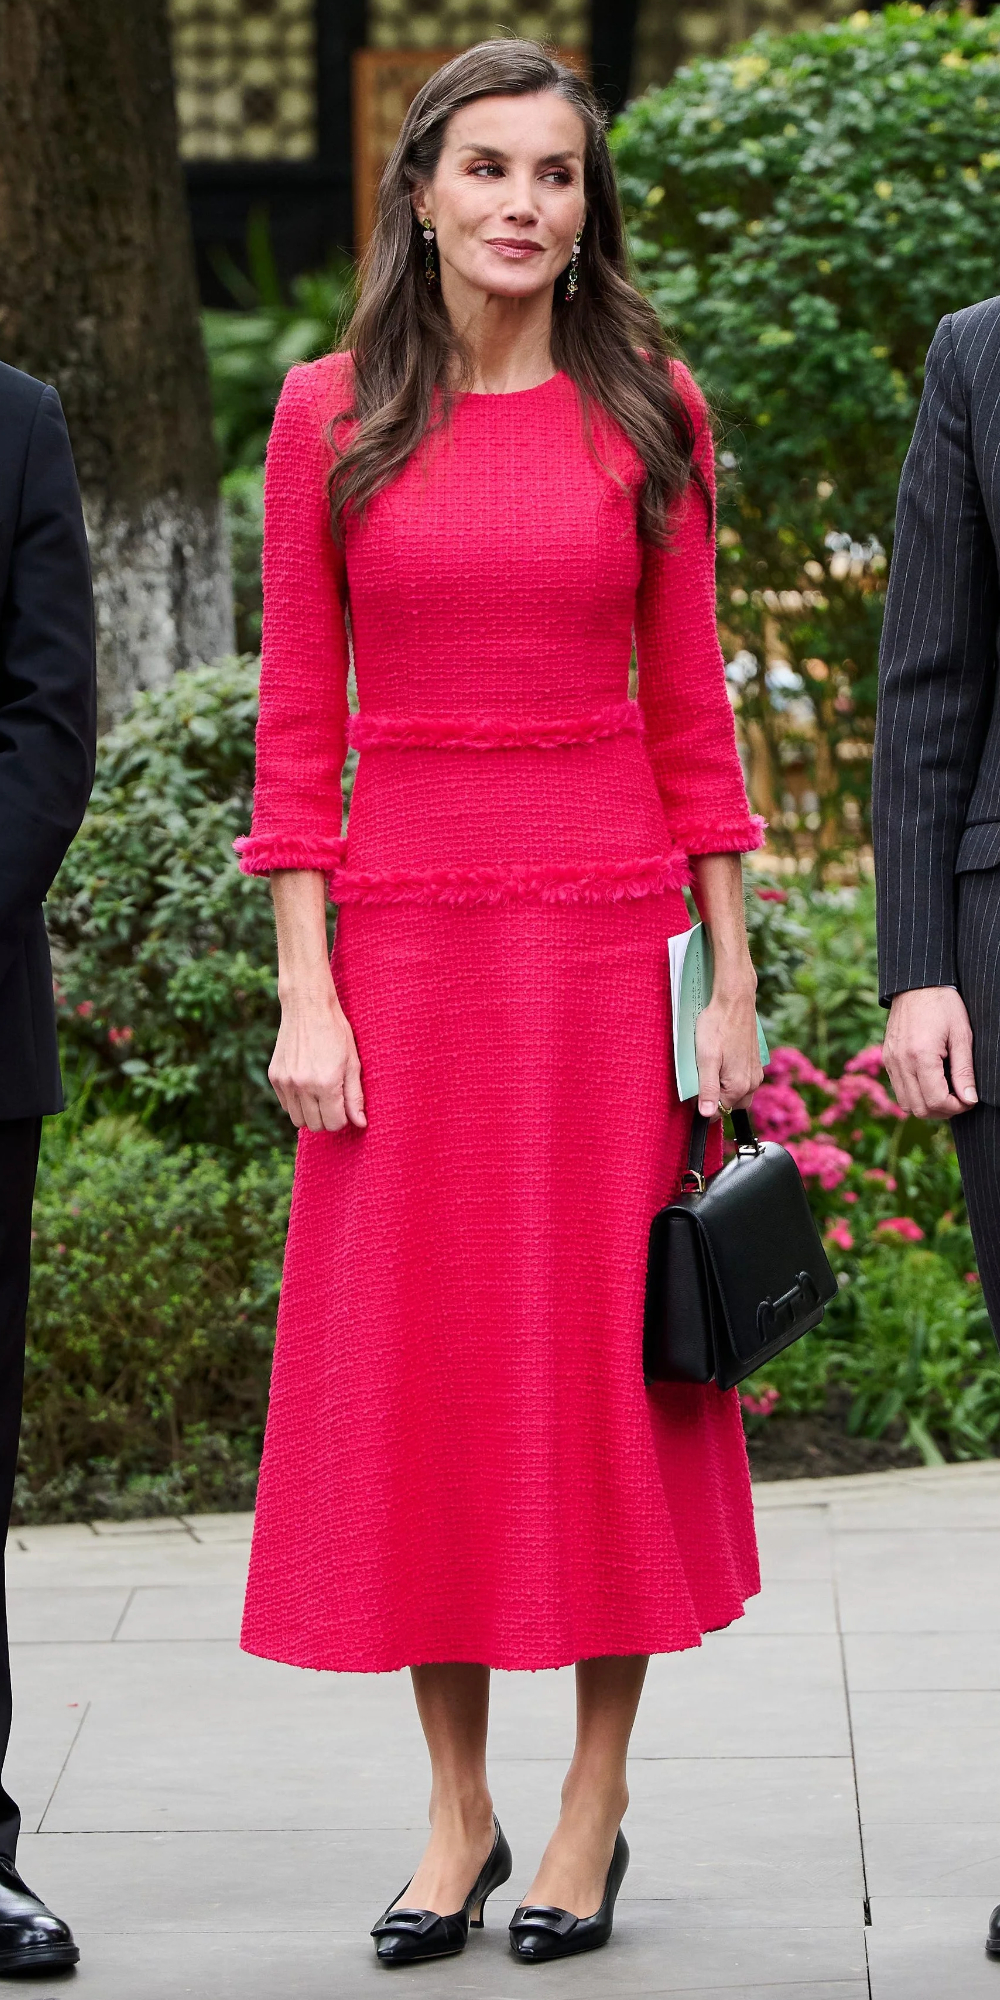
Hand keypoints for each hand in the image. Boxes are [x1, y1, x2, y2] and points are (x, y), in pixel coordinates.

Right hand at [269, 986, 365, 1131]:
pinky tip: (306, 1084)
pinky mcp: (274, 1077)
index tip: (344, 1104)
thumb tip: (360, 1124)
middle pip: (315, 1126)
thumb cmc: (336, 1032)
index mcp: (326, 1084)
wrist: (307, 1007)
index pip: (334, 1124)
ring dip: (310, 1113)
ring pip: (297, 1120)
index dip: (342, 1118)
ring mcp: (285, 1082)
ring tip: (319, 1094)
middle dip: (327, 1118)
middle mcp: (302, 1086)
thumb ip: (355, 1097)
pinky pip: (285, 1105)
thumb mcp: (352, 1063)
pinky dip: (296, 1102)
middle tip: (333, 1099)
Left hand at [695, 974, 763, 1118]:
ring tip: (712, 1066)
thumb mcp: (706, 1059)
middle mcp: (752, 1084)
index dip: (701, 1103)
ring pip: (737, 1093)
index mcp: (739, 1087)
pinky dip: (732, 1077)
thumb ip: (707, 1089)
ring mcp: (756, 1073)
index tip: (693, 1088)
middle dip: (715, 1097)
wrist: (734, 1002)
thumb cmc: (717, 1027)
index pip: (717, 1112)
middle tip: (702, 1075)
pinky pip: (743, 1080)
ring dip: (724, 1087)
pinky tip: (723, 1060)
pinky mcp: (756, 1063)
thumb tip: (706, 1115)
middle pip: (729, 1105)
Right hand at [883, 986, 976, 1119]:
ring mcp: (890, 1062)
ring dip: (927, 1105)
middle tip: (959, 1098)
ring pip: (906, 1104)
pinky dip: (915, 1094)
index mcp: (920, 1056)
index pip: (936, 1101)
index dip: (956, 1108)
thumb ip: (964, 1071)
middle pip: (919, 1109)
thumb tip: (969, 1099)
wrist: (916, 984)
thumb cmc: (943, 1005)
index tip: (968, 1100)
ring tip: (945, 1092)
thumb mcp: (962, 1035)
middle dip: (942, 1110)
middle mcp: (901, 1062)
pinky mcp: (887, 1059)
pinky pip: (899, 1089)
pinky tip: (930, 1081)